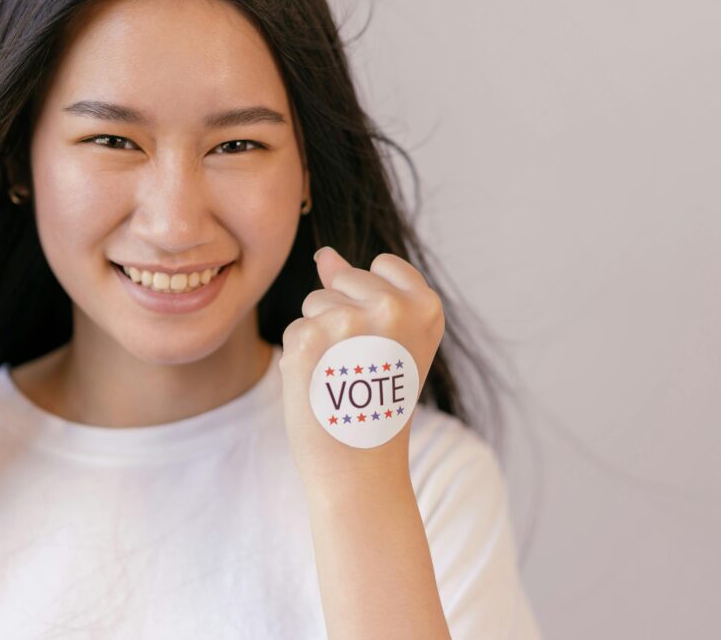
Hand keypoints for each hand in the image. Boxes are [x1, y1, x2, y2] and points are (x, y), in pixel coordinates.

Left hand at [279, 246, 444, 489]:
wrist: (360, 467)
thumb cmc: (376, 405)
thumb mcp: (390, 343)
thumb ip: (363, 291)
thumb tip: (325, 254)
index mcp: (425, 306)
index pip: (382, 265)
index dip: (371, 302)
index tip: (381, 344)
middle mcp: (392, 308)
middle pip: (342, 279)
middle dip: (341, 316)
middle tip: (360, 367)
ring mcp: (350, 321)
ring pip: (314, 303)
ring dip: (319, 337)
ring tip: (341, 377)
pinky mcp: (310, 337)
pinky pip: (295, 329)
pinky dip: (300, 358)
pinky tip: (321, 387)